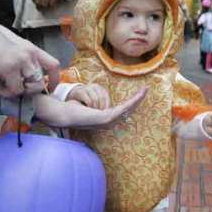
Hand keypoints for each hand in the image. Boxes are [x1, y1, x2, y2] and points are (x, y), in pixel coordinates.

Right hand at [0, 20, 58, 96]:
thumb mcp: (16, 47)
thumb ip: (25, 59)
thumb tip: (26, 76)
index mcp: (33, 49)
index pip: (53, 65)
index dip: (54, 80)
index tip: (49, 88)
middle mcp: (30, 55)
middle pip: (41, 80)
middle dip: (30, 90)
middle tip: (18, 89)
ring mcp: (21, 61)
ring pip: (31, 86)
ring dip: (19, 91)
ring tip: (6, 87)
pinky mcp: (10, 68)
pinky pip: (16, 89)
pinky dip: (8, 92)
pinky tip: (0, 87)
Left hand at [33, 87, 147, 128]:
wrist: (65, 113)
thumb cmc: (75, 108)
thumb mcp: (88, 103)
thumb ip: (95, 103)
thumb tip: (95, 101)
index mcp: (106, 118)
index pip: (123, 110)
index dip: (132, 101)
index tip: (139, 93)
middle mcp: (109, 122)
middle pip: (128, 110)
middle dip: (138, 99)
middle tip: (146, 89)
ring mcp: (109, 121)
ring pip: (127, 109)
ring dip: (137, 99)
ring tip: (145, 90)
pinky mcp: (107, 118)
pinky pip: (122, 109)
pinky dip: (131, 101)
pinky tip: (137, 96)